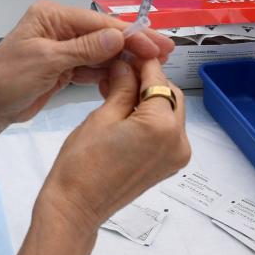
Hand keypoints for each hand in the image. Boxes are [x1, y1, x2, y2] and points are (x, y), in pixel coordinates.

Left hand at [0, 1, 174, 131]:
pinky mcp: (61, 69)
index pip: (98, 23)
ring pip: (100, 52)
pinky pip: (91, 67)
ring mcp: (60, 48)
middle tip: (166, 54)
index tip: (158, 44)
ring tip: (154, 67)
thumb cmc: (7, 80)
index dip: (130, 34)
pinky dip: (108, 73)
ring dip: (124, 59)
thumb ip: (84, 49)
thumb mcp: (46, 61)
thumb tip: (119, 36)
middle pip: (103, 35)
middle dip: (133, 44)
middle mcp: (57, 27)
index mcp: (51, 16)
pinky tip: (129, 78)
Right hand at [33, 58, 189, 234]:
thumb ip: (121, 87)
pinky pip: (164, 130)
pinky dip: (149, 116)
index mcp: (162, 126)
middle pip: (169, 94)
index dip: (141, 61)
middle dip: (146, 79)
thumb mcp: (101, 116)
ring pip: (168, 111)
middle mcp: (177, 142)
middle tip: (119, 69)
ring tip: (116, 88)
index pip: (157, 79)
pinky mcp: (167, 165)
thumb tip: (126, 66)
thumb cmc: (82, 165)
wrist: (76, 205)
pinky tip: (123, 108)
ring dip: (147, 96)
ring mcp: (175, 156)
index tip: (127, 49)